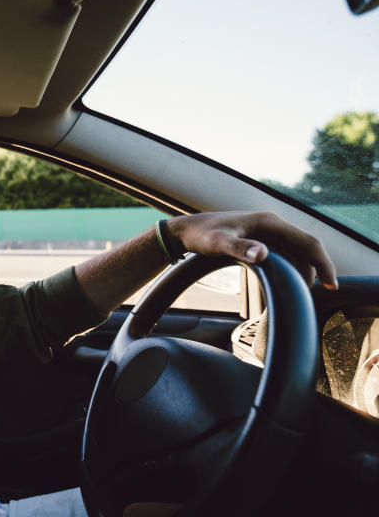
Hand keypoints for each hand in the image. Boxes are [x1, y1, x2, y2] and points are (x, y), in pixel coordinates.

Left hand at [167, 211, 337, 289]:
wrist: (186, 230)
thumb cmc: (201, 235)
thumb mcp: (219, 243)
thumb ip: (240, 248)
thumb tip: (263, 254)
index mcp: (270, 222)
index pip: (307, 241)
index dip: (322, 263)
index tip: (331, 284)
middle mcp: (272, 224)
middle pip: (305, 247)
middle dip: (315, 269)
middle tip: (317, 295)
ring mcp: (266, 231)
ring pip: (295, 251)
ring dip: (302, 270)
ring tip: (301, 292)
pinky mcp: (260, 238)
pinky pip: (283, 253)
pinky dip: (289, 267)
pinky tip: (287, 282)